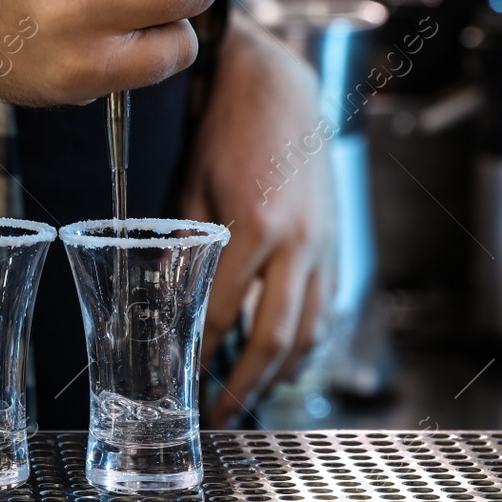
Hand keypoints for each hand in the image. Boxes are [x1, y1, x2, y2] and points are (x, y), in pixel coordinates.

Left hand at [180, 11, 336, 427]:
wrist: (282, 86)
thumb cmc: (227, 129)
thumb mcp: (192, 184)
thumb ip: (184, 244)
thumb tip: (165, 294)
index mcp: (256, 227)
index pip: (226, 312)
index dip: (203, 353)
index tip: (182, 380)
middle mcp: (299, 243)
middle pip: (276, 337)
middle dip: (246, 384)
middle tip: (219, 415)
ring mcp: (325, 244)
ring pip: (311, 329)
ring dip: (281, 373)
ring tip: (250, 399)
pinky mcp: (336, 241)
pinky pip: (325, 306)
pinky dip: (306, 341)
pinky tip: (284, 361)